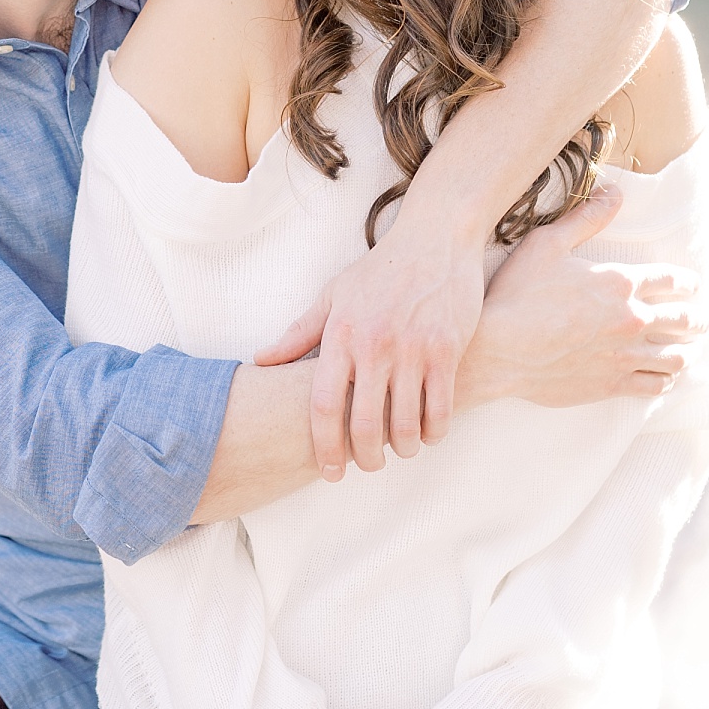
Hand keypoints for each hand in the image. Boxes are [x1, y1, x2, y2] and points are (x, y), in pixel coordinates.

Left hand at [255, 216, 485, 474]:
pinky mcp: (447, 349)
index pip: (323, 404)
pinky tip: (429, 431)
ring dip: (404, 448)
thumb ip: (299, 333)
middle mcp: (375, 343)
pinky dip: (434, 431)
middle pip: (364, 424)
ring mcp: (413, 348)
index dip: (324, 445)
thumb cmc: (381, 270)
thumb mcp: (334, 294)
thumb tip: (261, 360)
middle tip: (368, 466)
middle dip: (366, 457)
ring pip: (406, 424)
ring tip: (401, 449)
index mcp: (341, 333)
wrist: (435, 238)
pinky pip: (441, 408)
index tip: (329, 469)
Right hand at [459, 184, 707, 410]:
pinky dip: (666, 379)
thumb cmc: (516, 294)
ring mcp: (624, 356)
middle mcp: (630, 320)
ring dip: (686, 350)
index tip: (693, 285)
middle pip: (684, 320)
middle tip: (702, 318)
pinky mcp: (612, 384)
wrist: (498, 350)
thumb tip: (614, 193)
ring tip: (687, 348)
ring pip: (676, 357)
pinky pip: (656, 385)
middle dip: (698, 318)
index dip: (687, 281)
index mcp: (618, 283)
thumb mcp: (546, 244)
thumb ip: (585, 218)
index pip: (671, 279)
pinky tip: (664, 376)